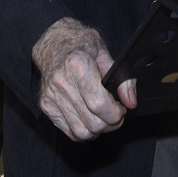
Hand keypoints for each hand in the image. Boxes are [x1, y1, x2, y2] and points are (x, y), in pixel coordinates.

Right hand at [31, 17, 136, 141]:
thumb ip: (121, 78)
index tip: (121, 108)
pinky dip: (84, 131)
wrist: (52, 44)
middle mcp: (61, 82)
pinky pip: (70, 132)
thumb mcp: (104, 53)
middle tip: (115, 114)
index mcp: (77, 65)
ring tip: (103, 117)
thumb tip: (130, 102)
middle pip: (92, 122)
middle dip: (111, 124)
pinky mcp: (46, 106)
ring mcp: (52, 96)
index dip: (116, 113)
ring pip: (82, 132)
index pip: (99, 103)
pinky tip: (89, 118)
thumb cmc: (80, 45)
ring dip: (98, 130)